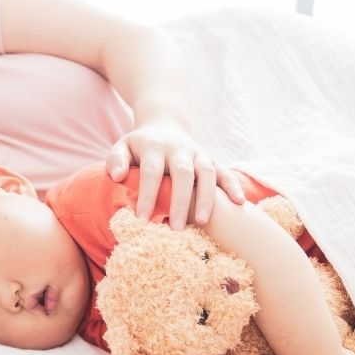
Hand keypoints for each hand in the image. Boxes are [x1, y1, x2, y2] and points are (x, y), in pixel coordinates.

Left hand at [106, 123, 244, 228]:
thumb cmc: (140, 146)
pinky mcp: (212, 159)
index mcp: (155, 147)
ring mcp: (198, 153)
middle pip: (182, 173)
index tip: (142, 219)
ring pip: (206, 172)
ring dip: (206, 197)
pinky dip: (233, 185)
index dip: (148, 195)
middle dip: (180, 201)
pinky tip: (239, 203)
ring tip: (203, 222)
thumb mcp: (122, 146)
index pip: (152, 171)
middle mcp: (179, 148)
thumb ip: (115, 159)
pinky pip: (225, 171)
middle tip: (177, 228)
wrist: (165, 126)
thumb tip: (117, 176)